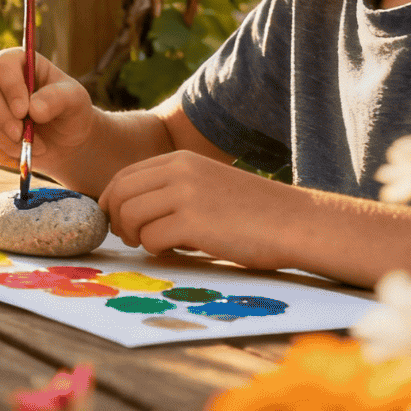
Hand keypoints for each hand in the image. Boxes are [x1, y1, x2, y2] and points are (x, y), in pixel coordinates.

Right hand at [0, 47, 97, 173]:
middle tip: (20, 135)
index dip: (10, 86)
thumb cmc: (70, 113)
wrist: (65, 143)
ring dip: (1, 135)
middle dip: (0, 114)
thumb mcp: (75, 101)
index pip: (3, 64)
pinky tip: (20, 153)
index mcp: (19, 63)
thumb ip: (58, 99)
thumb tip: (33, 109)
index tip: (23, 111)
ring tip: (30, 147)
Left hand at [97, 152, 300, 269]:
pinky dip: (155, 249)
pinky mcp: (193, 222)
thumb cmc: (253, 212)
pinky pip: (150, 238)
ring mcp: (184, 195)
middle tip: (130, 238)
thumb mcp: (206, 185)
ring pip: (129, 216)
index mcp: (180, 159)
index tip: (118, 221)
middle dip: (116, 220)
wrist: (298, 223)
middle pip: (120, 195)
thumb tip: (126, 213)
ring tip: (154, 245)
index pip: (124, 176)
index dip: (113, 202)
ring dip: (135, 236)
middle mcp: (178, 171)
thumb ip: (170, 190)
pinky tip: (175, 250)